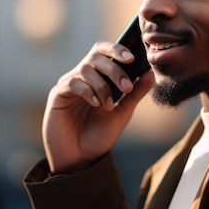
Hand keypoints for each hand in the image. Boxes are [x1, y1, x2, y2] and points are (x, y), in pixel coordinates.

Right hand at [42, 41, 152, 172]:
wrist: (80, 159)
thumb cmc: (99, 135)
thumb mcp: (122, 113)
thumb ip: (135, 93)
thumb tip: (150, 73)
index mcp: (98, 76)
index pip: (106, 51)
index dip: (118, 49)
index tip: (133, 57)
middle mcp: (82, 76)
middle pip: (96, 55)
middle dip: (114, 68)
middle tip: (126, 86)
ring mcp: (69, 84)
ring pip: (86, 68)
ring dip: (102, 85)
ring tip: (109, 105)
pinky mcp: (57, 95)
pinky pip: (73, 83)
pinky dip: (88, 91)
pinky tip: (96, 104)